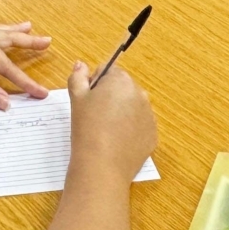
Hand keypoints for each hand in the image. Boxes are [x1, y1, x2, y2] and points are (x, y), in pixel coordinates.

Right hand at [66, 60, 155, 186]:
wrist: (103, 165)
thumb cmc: (87, 128)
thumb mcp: (76, 99)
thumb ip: (78, 76)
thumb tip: (81, 64)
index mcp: (120, 80)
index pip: (107, 71)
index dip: (95, 84)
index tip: (88, 101)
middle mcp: (139, 93)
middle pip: (122, 88)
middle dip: (110, 97)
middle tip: (95, 117)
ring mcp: (149, 115)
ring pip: (132, 107)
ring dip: (121, 113)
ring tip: (106, 131)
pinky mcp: (152, 135)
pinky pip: (140, 126)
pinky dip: (130, 130)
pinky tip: (117, 142)